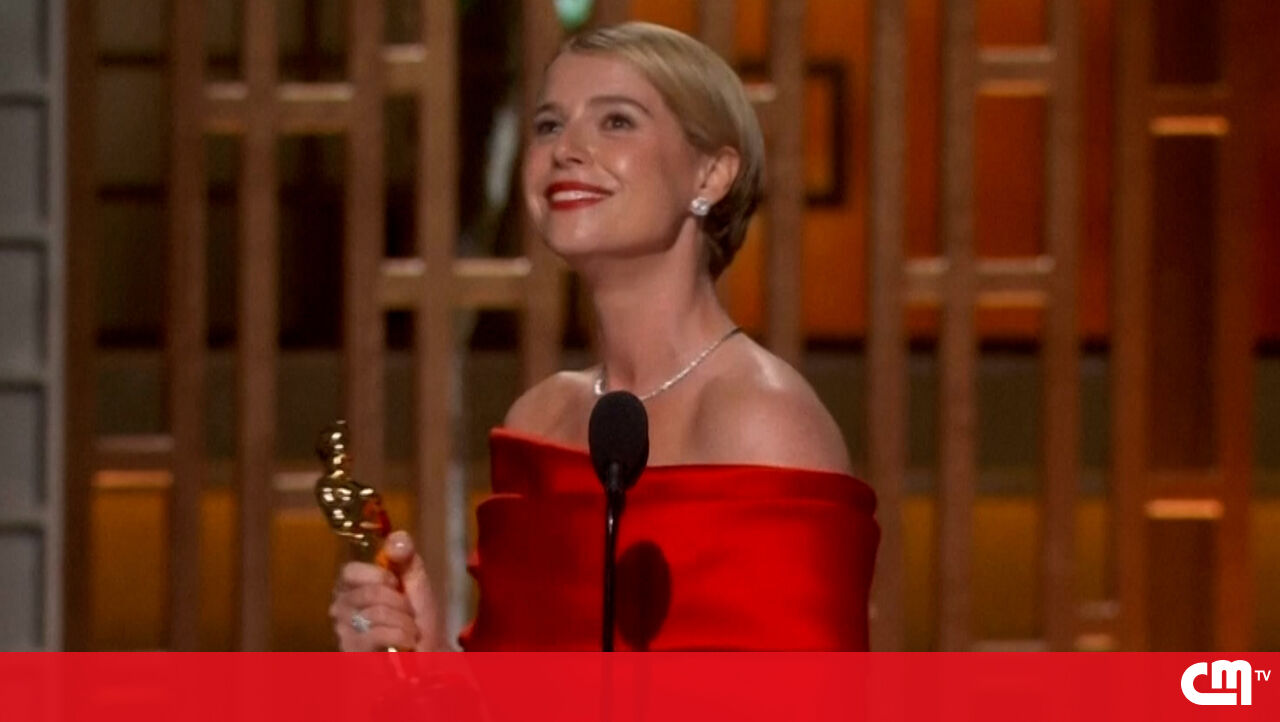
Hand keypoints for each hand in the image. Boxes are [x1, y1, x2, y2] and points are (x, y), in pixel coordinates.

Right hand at [329, 530, 438, 650]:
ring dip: (404, 621)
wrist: (431, 657)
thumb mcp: (416, 581)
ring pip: (375, 613)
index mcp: (353, 588)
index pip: (349, 572)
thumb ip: (405, 556)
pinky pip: (376, 634)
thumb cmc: (419, 620)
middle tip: (409, 613)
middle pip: (368, 592)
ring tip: (410, 630)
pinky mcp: (353, 655)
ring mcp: (344, 633)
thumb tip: (396, 539)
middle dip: (399, 602)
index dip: (375, 574)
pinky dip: (400, 635)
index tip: (395, 582)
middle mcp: (342, 609)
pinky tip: (407, 643)